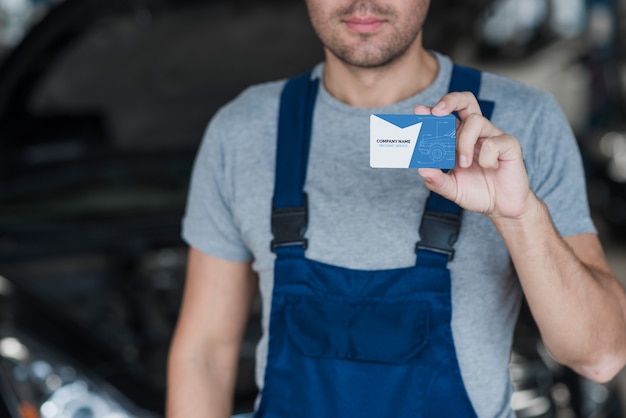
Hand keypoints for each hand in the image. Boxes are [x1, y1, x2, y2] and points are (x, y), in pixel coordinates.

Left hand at [414, 92, 536, 220]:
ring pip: (476, 121)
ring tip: (464, 164)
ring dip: (464, 142)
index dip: (433, 110)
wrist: (501, 207)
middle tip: (437, 112)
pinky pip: (493, 142)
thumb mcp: (451, 188)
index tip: (418, 112)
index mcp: (459, 138)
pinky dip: (487, 158)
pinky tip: (490, 168)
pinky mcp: (509, 144)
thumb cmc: (477, 192)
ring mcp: (492, 136)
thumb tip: (421, 169)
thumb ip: (436, 180)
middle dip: (450, 100)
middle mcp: (475, 132)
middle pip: (466, 100)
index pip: (446, 116)